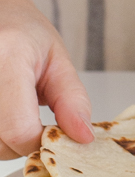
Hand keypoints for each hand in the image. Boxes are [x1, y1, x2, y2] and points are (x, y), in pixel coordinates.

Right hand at [0, 0, 93, 158]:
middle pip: (1, 144)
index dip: (42, 142)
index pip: (19, 130)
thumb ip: (72, 100)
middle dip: (25, 142)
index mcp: (7, 58)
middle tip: (34, 113)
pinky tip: (6, 112)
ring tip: (17, 108)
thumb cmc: (24, 33)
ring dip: (7, 139)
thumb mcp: (58, 59)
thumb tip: (83, 138)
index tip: (55, 131)